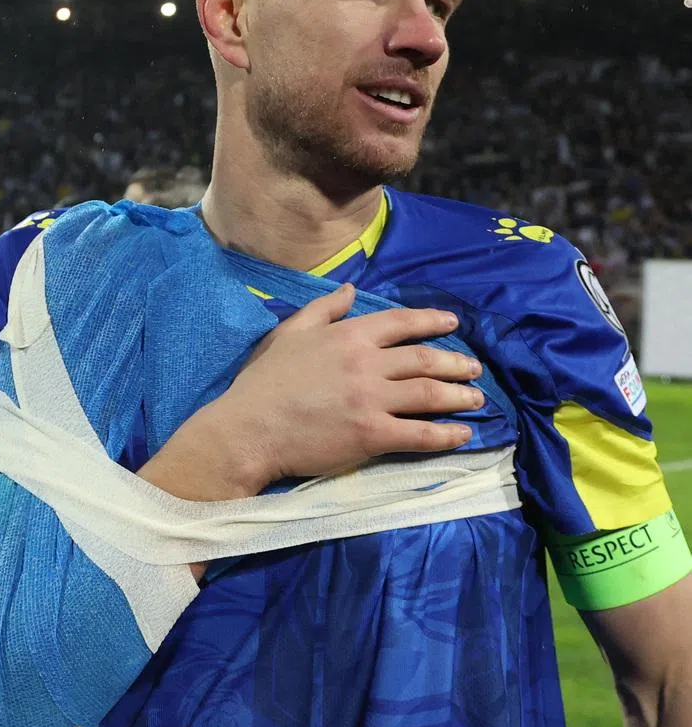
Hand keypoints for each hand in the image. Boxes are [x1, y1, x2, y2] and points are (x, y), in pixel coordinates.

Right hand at [140, 284, 483, 506]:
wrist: (249, 429)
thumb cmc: (263, 382)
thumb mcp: (289, 333)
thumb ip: (323, 309)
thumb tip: (349, 290)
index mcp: (348, 336)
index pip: (401, 322)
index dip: (431, 321)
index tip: (452, 323)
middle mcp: (367, 364)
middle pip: (425, 359)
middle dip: (456, 362)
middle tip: (474, 368)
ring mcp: (372, 400)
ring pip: (430, 394)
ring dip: (459, 396)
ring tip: (476, 398)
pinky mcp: (372, 435)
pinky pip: (420, 434)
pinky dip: (446, 434)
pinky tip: (462, 435)